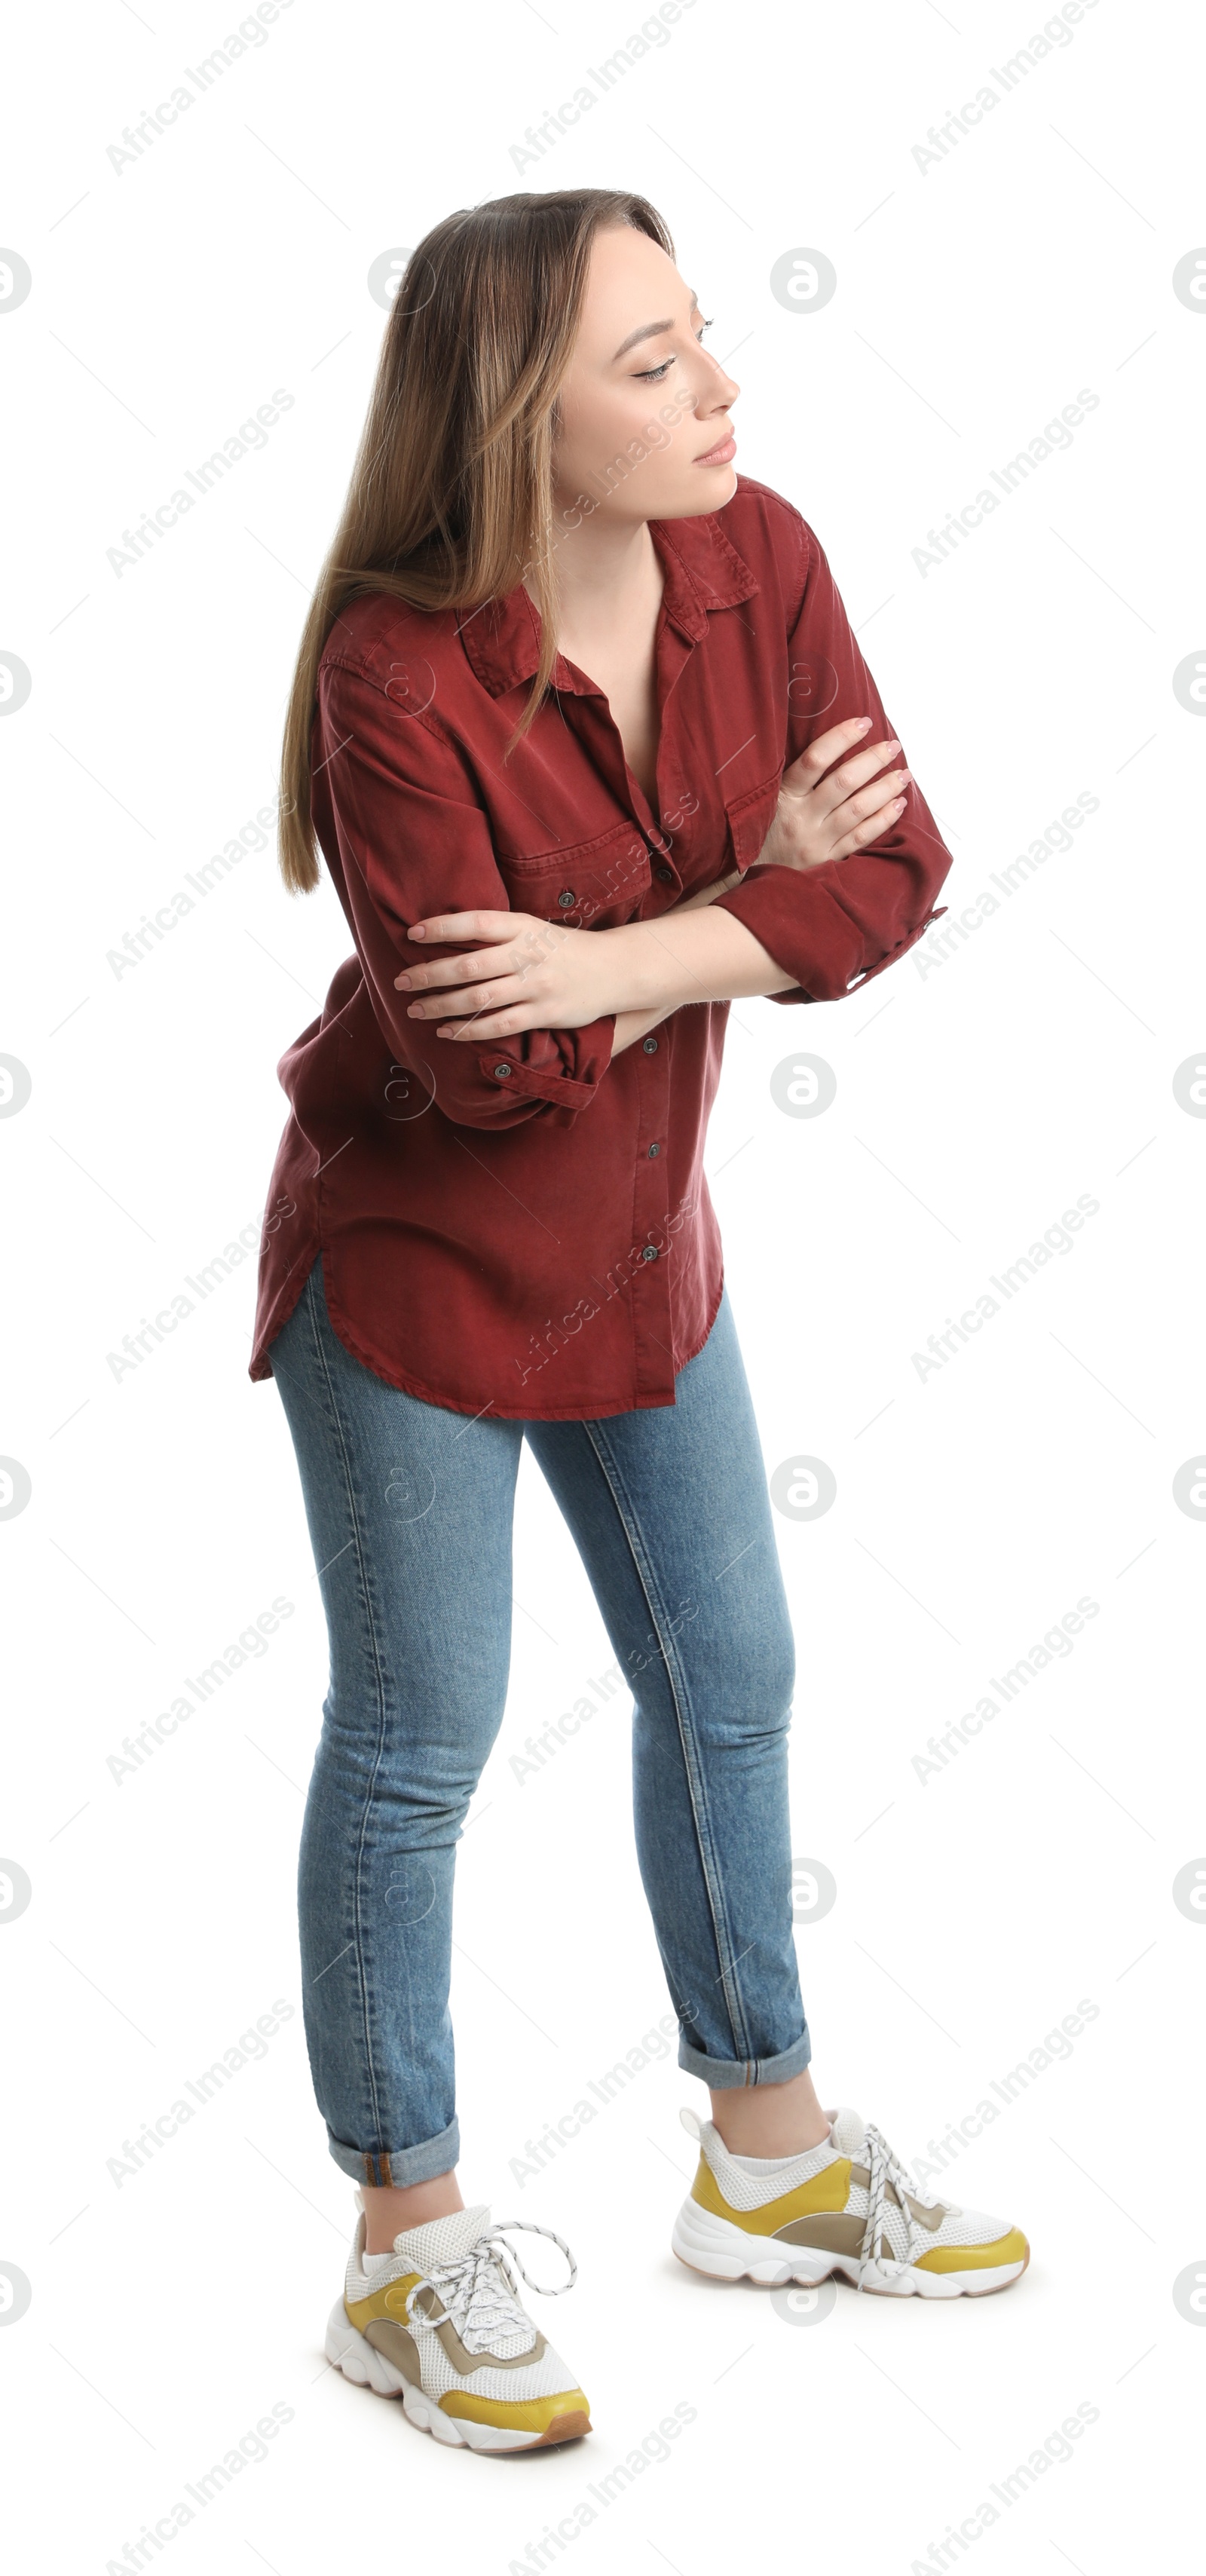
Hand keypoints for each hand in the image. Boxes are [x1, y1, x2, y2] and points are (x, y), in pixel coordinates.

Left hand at [394, 909, 648, 1040]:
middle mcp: (528, 955)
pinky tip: (446, 1031)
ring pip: (479, 998)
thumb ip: (499, 934)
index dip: (442, 928)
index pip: (476, 923)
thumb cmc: (564, 949)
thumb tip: (448, 938)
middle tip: (401, 981)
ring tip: (415, 1009)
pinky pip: (499, 1025)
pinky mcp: (545, 1013)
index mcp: (524, 926)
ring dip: (442, 1005)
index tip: (412, 934)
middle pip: (469, 966)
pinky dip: (468, 1030)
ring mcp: (537, 986)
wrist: (616, 969)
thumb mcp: (535, 929)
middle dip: (429, 974)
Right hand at [756, 715, 909, 872]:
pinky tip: (898, 805)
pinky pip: (861, 838)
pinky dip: (883, 820)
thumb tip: (831, 744)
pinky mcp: (827, 862)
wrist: (751, 877)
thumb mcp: (767, 801)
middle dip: (873, 760)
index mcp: (784, 796)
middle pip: (844, 782)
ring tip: (904, 775)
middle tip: (894, 747)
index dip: (841, 738)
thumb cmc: (764, 831)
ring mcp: (816, 841)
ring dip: (885, 789)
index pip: (815, 759)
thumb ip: (794, 779)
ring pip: (858, 810)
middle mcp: (801, 818)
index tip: (864, 722)